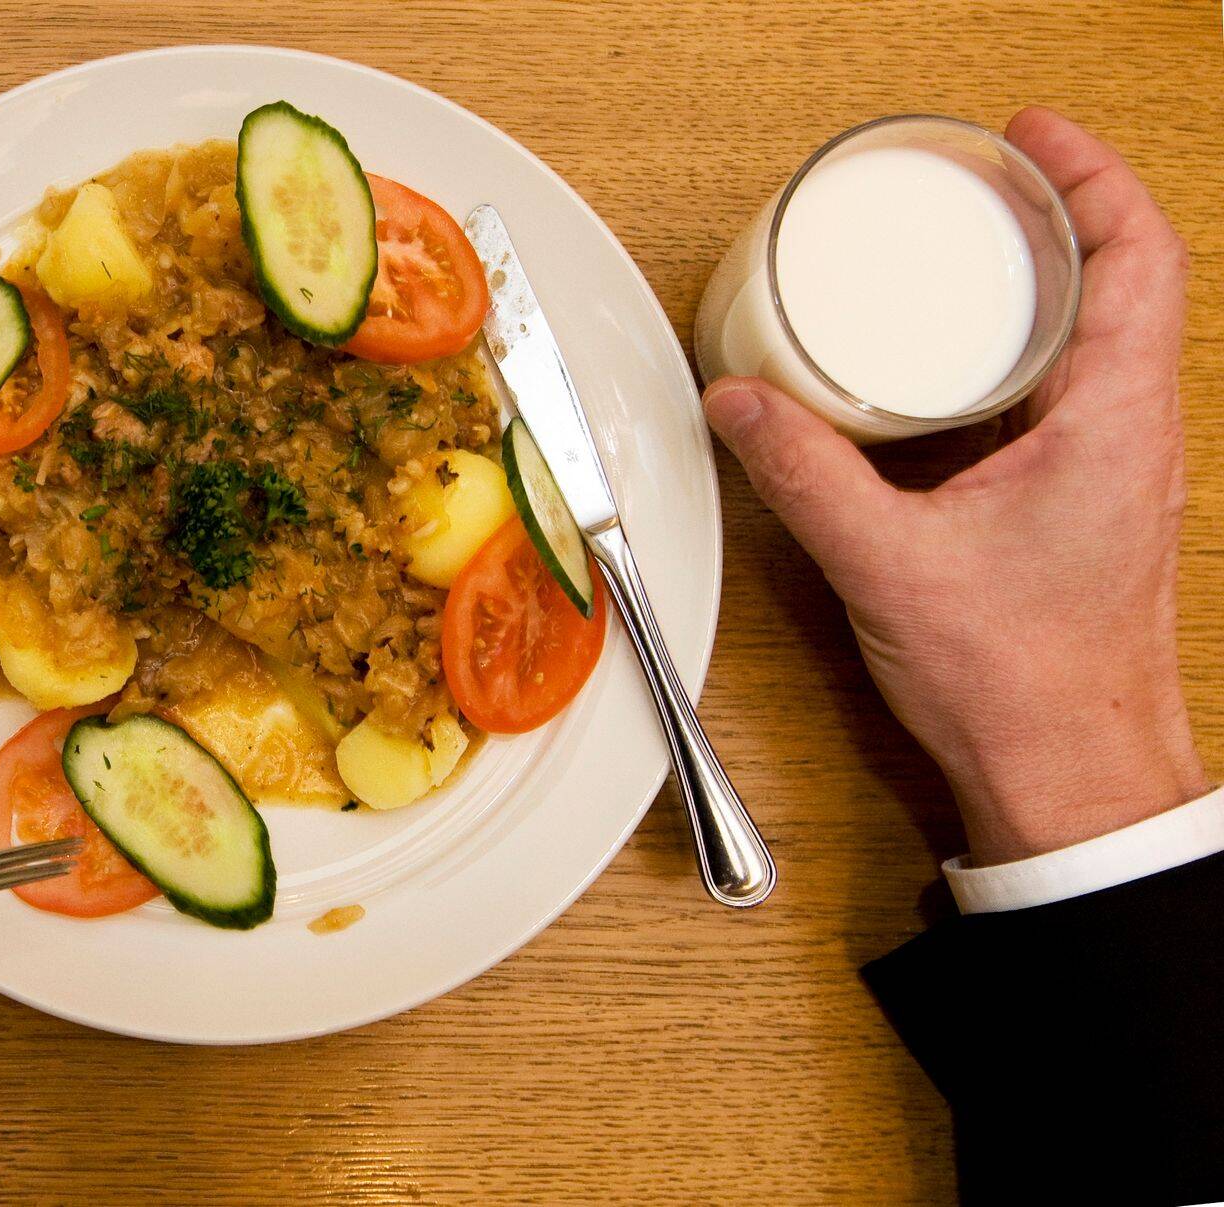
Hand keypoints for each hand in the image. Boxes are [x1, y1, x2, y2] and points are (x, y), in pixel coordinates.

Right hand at [703, 106, 1202, 864]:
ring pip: (1089, 337)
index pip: (1137, 254)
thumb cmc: (1023, 686)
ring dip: (1031, 286)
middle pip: (1116, 279)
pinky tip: (938, 373)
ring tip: (954, 258)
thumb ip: (804, 473)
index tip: (1023, 141)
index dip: (1087, 177)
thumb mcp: (890, 564)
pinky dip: (1005, 357)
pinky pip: (1052, 397)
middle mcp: (1128, 433)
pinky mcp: (1076, 502)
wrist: (1071, 777)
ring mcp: (1109, 469)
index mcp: (1113, 421)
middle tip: (972, 186)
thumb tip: (741, 404)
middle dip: (1047, 215)